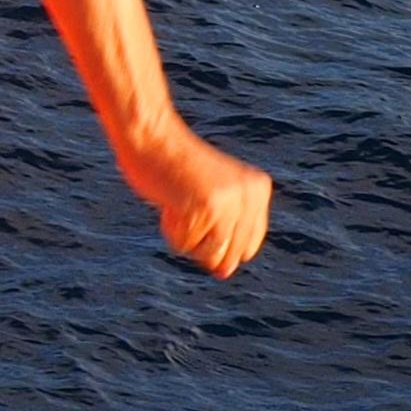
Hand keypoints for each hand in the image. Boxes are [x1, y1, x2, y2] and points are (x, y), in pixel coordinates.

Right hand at [121, 122, 273, 278]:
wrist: (152, 136)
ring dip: (186, 237)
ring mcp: (228, 202)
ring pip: (207, 255)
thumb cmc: (175, 166)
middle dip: (201, 240)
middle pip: (228, 255)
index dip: (220, 241)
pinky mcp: (205, 208)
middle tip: (188, 207)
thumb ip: (226, 231)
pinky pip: (184, 246)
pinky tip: (168, 202)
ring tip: (179, 203)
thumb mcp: (214, 194)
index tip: (200, 215)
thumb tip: (224, 274)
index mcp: (258, 189)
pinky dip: (170, 230)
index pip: (248, 246)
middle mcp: (250, 196)